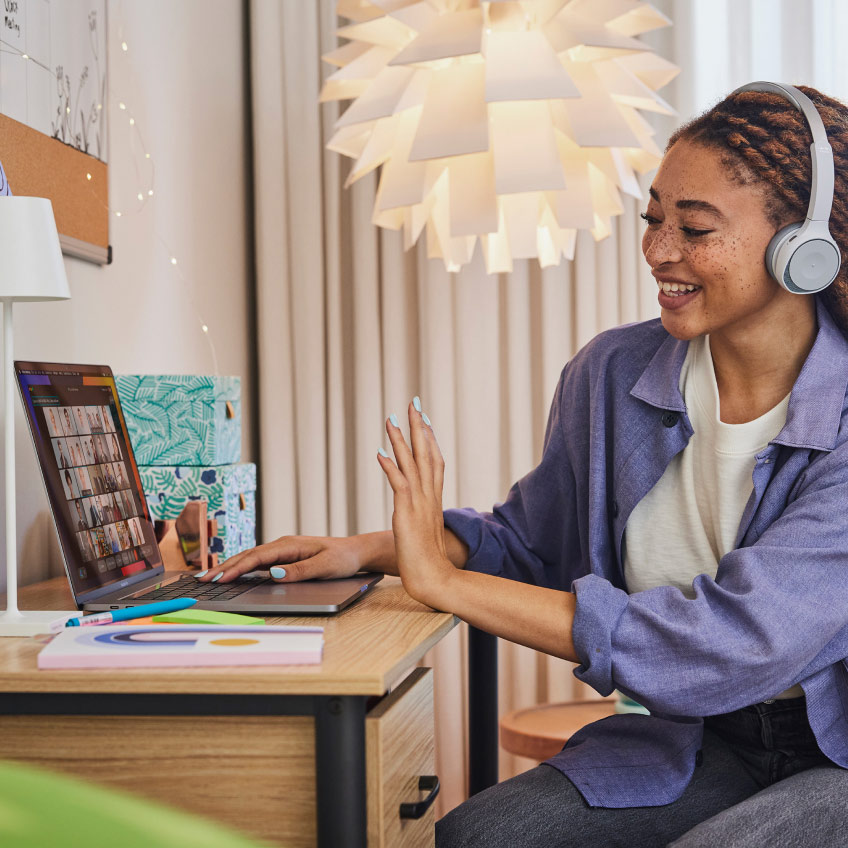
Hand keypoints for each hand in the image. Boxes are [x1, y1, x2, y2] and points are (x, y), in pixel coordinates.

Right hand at [196, 534, 362, 582]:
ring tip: (209, 578)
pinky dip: (241, 568)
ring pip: (250, 558)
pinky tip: (230, 575)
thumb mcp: (324, 567)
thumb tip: (273, 574)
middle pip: (248, 556)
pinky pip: (258, 562)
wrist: (355, 552)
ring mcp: (282, 550)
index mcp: (289, 545)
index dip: (236, 568)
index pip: (256, 557)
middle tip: (202, 580)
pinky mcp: (283, 557)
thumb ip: (299, 571)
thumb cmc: (342, 559)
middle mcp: (282, 545)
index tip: (219, 578)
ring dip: (230, 567)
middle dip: (224, 567)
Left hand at [377, 400, 455, 608]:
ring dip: (402, 439)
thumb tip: (415, 511)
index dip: (430, 438)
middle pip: (426, 454)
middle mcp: (430, 497)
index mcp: (435, 500)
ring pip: (412, 463)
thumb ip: (423, 518)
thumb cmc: (430, 563)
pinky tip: (381, 452)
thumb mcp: (426, 533)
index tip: (424, 419)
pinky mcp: (408, 514)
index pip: (435, 461)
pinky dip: (390, 467)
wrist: (435, 579)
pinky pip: (399, 484)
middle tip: (413, 403)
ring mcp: (420, 504)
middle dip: (419, 427)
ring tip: (392, 418)